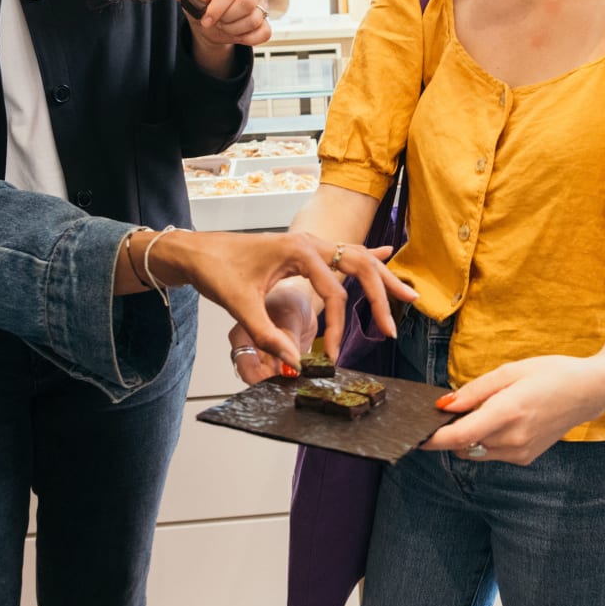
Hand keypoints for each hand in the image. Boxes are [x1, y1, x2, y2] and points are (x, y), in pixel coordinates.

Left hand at [151, 231, 410, 368]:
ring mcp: (310, 243)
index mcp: (299, 250)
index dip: (336, 328)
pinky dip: (366, 259)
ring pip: (357, 258)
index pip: (334, 293)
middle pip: (359, 267)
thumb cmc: (216, 271)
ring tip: (407, 297)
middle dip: (381, 297)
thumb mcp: (241, 306)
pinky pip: (343, 254)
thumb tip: (296, 363)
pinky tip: (386, 257)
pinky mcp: (305, 250)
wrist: (196, 251)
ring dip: (381, 278)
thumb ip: (267, 336)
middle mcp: (310, 242)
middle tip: (391, 327)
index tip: (331, 356)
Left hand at [174, 0, 271, 48]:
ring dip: (234, 30)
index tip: (206, 21)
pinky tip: (236, 34)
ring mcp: (262, 1)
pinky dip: (247, 39)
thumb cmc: (202, 4)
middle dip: (227, 19)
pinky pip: (264, 33)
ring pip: (255, 19)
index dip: (216, 9)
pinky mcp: (267, 19)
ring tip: (224, 26)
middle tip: (216, 22)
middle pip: (246, 4)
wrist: (212, 22)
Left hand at [423, 355, 604, 464]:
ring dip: (468, 437)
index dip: (433, 439)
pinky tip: (500, 421)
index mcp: (507, 413)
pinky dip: (485, 441)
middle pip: (463, 445)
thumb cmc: (550, 374)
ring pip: (475, 452)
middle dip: (450, 432)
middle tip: (453, 410)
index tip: (416, 434)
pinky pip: (492, 454)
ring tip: (484, 411)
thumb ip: (475, 391)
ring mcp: (520, 453)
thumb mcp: (510, 371)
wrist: (589, 392)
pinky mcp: (525, 458)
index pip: (459, 436)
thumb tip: (444, 406)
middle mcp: (512, 439)